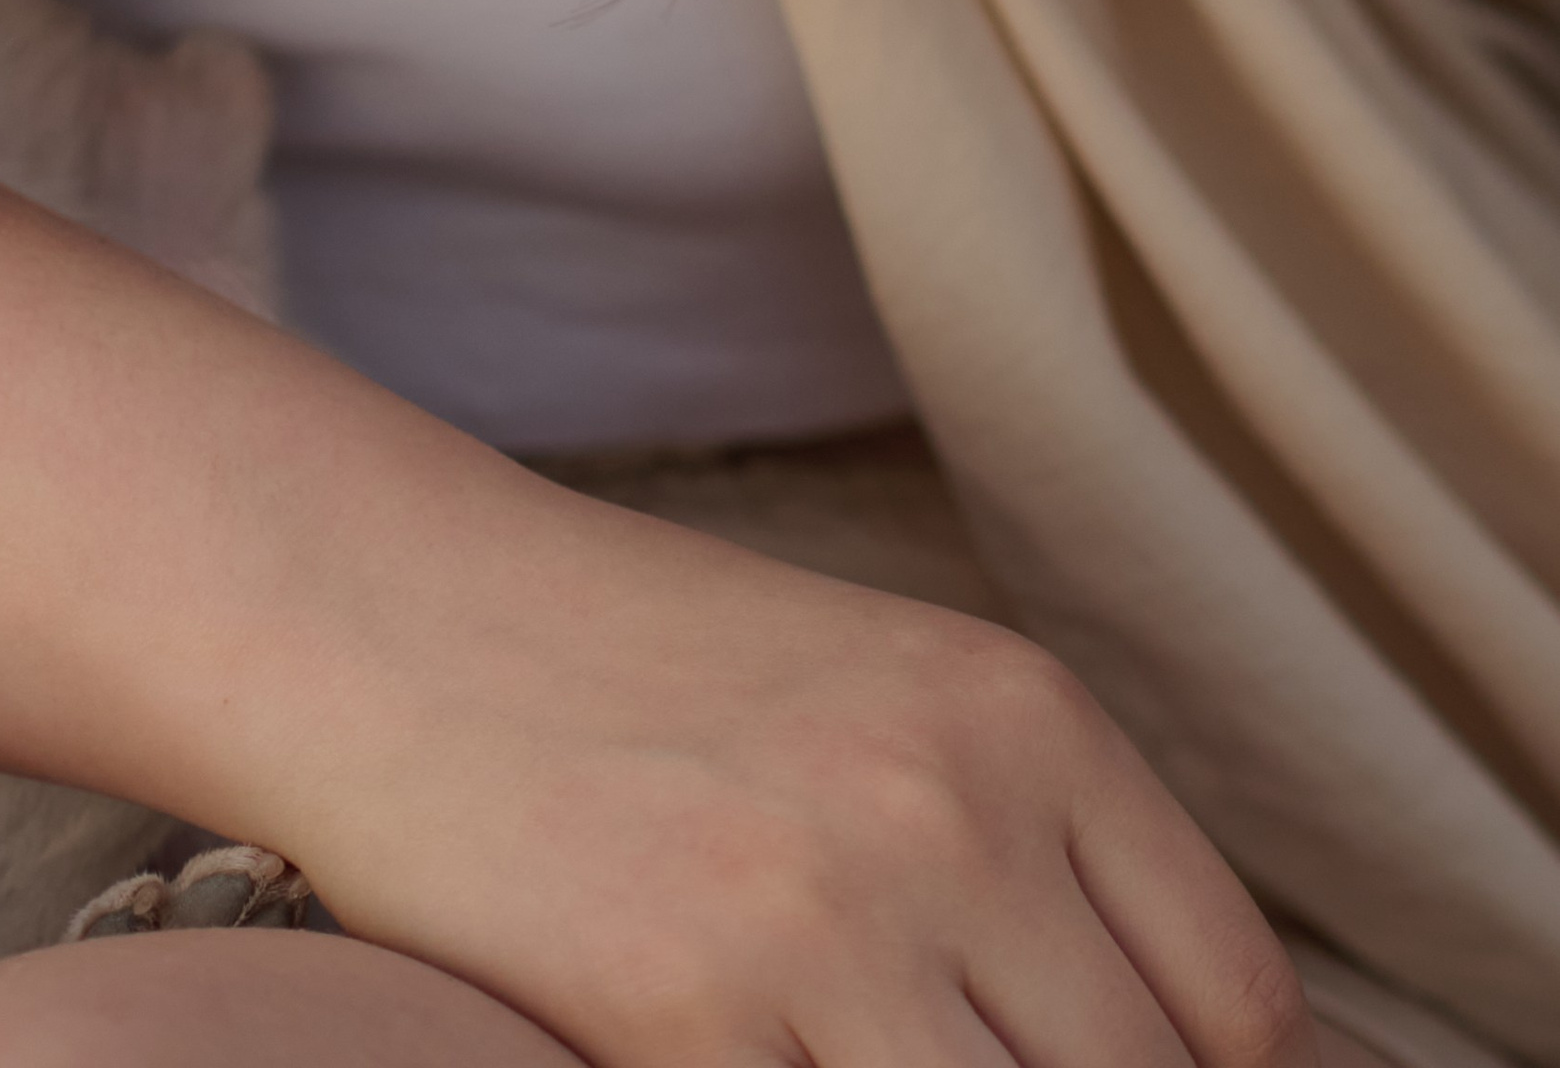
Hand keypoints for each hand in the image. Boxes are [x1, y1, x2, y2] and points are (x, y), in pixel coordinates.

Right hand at [260, 471, 1315, 1067]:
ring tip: (834, 1048)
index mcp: (1023, 715)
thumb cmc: (639, 670)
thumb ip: (1034, 852)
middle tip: (932, 1052)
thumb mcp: (880, 701)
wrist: (391, 609)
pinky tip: (740, 1060)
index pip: (1239, 1006)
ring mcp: (825, 915)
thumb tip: (1198, 1050)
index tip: (1086, 1067)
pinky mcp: (685, 1014)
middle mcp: (952, 806)